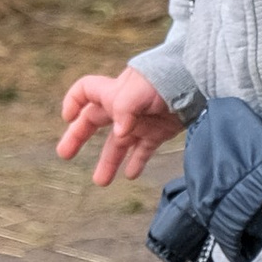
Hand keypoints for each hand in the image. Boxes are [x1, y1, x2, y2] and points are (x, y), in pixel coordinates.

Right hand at [56, 67, 184, 186]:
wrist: (197, 82)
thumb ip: (125, 110)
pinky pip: (143, 150)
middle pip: (94, 121)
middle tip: (65, 154)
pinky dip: (136, 162)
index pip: (85, 91)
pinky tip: (131, 175)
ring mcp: (140, 121)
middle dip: (78, 137)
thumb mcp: (138, 91)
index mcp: (114, 93)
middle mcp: (123, 108)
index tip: (67, 118)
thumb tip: (120, 134)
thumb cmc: (164, 80)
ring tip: (101, 181)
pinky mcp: (158, 132)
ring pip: (118, 144)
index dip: (73, 102)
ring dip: (108, 161)